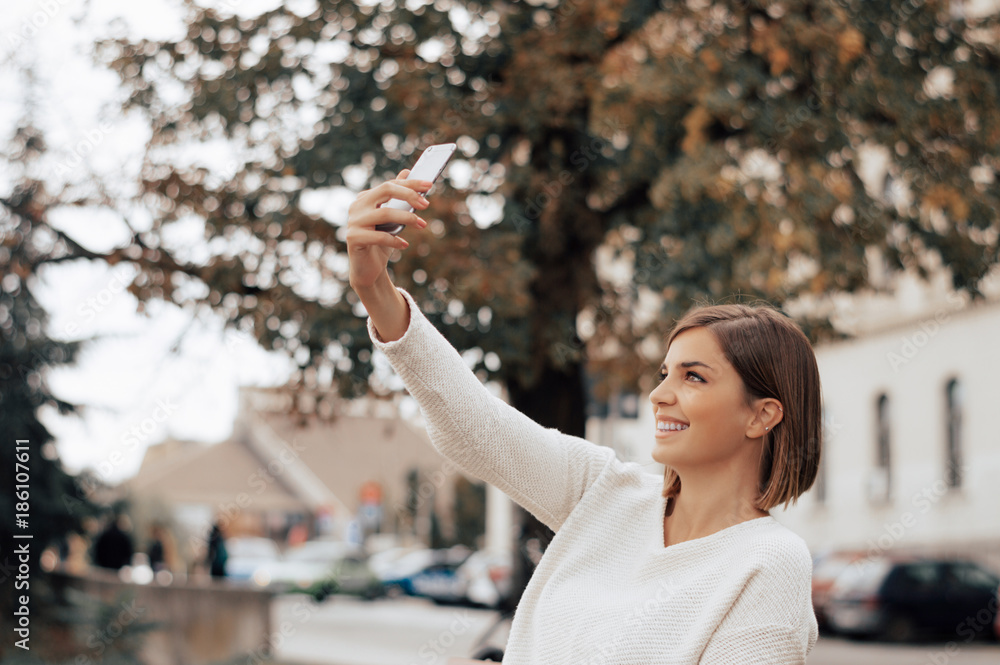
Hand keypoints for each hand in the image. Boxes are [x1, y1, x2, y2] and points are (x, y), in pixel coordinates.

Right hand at [346, 169, 431, 289]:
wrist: (367, 269)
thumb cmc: (381, 242)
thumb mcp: (392, 219)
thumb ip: (397, 197)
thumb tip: (406, 171)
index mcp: (365, 198)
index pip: (390, 184)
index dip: (410, 183)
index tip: (429, 186)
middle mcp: (357, 206)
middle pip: (386, 190)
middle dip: (409, 194)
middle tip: (426, 204)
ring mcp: (354, 221)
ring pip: (385, 213)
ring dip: (407, 218)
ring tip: (422, 225)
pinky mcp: (353, 238)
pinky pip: (379, 236)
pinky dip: (395, 240)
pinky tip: (405, 244)